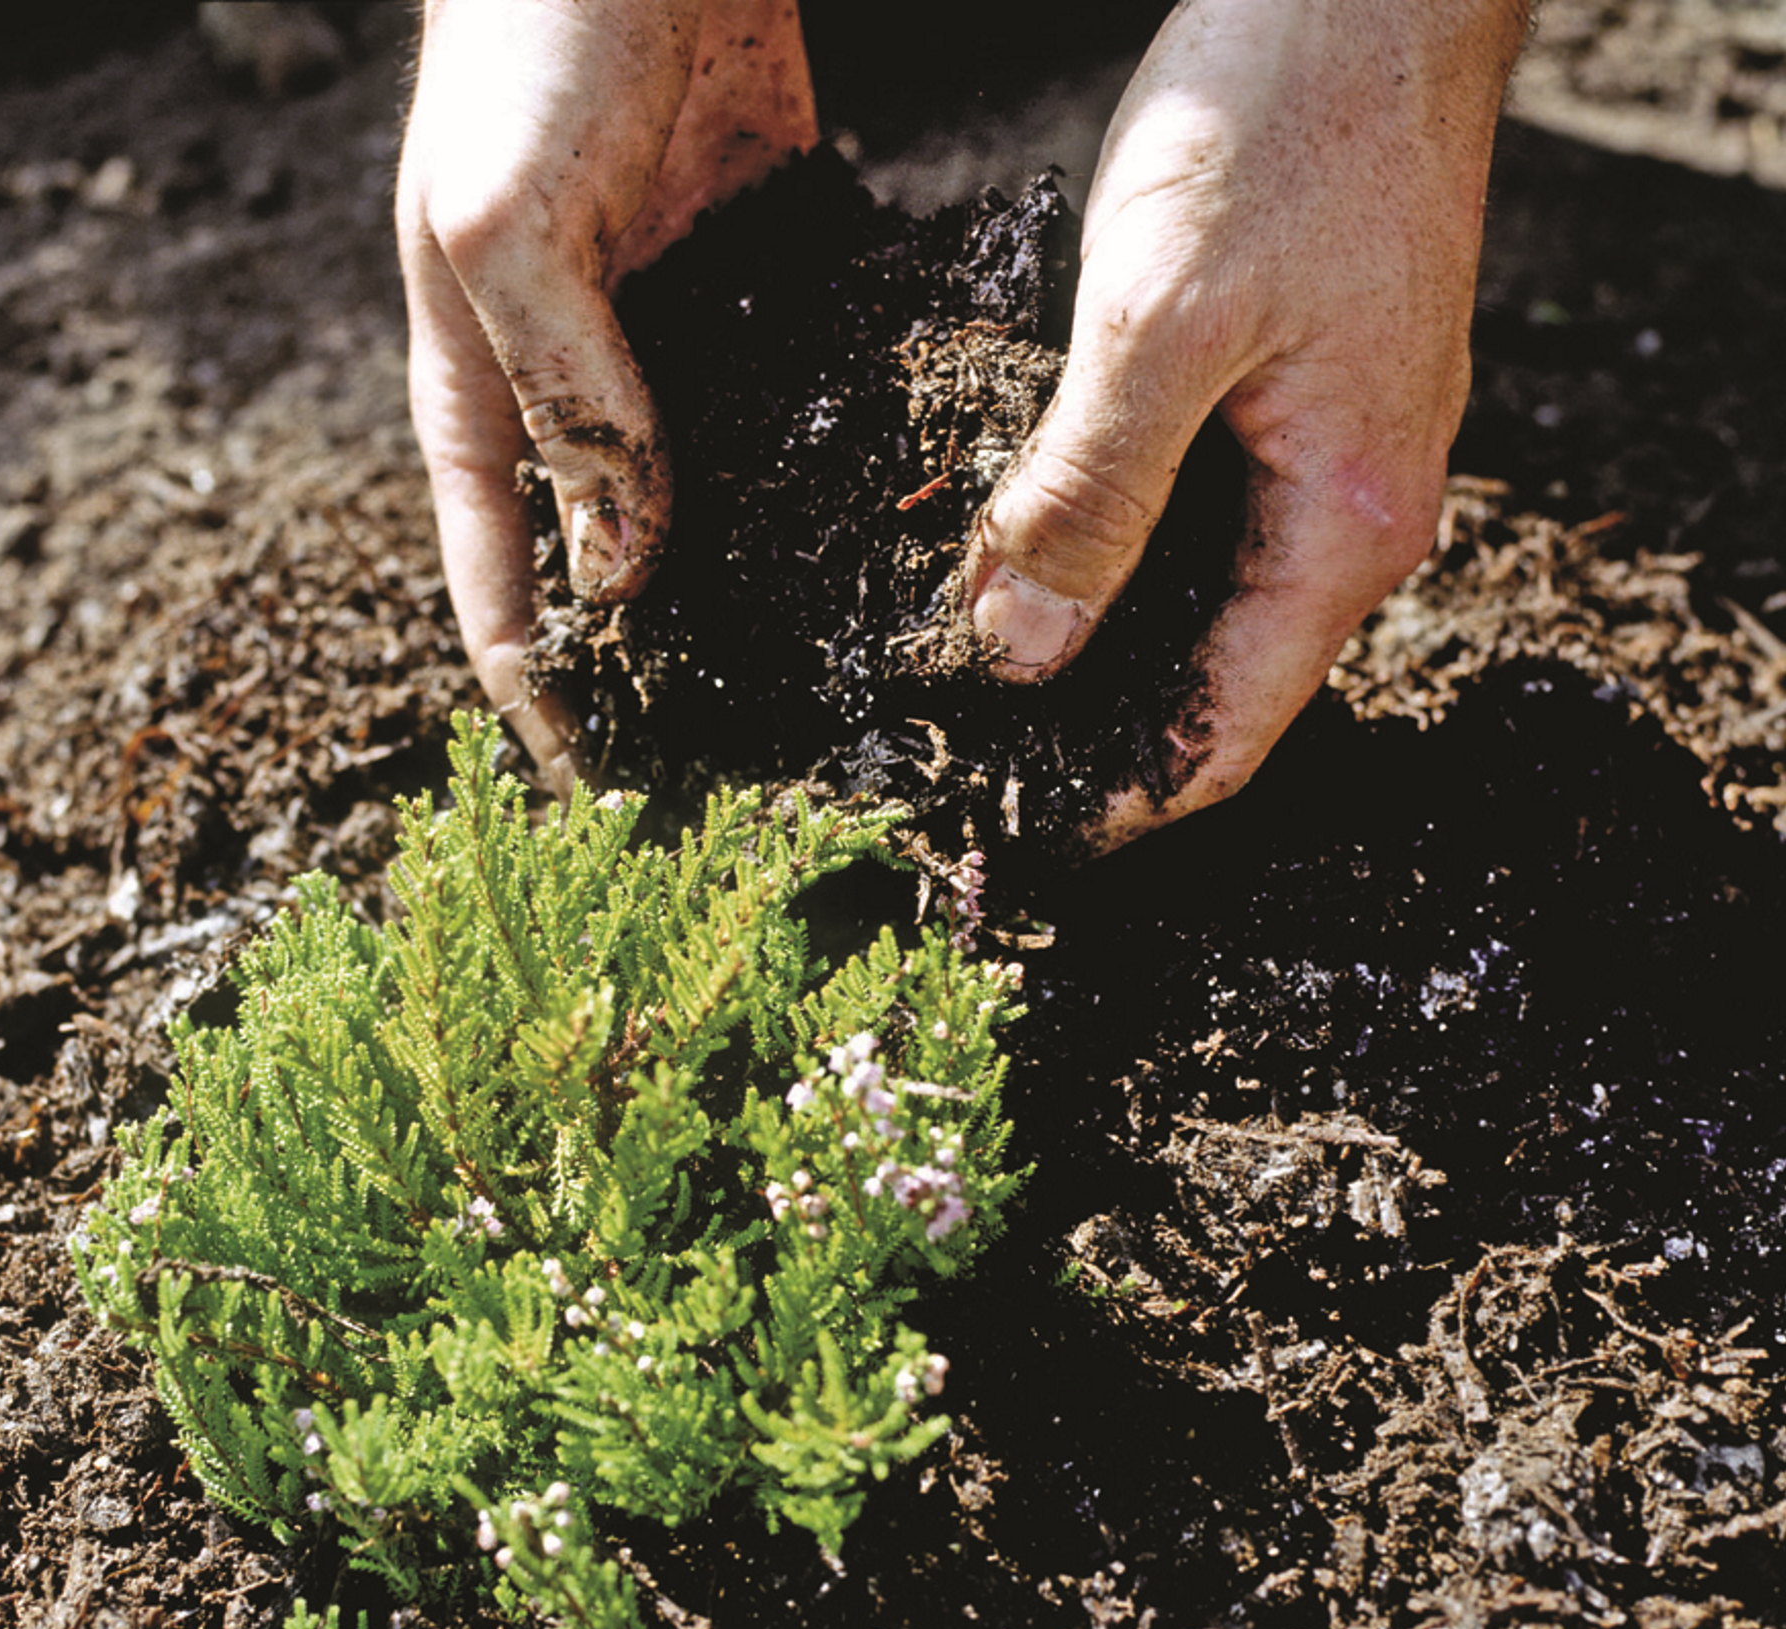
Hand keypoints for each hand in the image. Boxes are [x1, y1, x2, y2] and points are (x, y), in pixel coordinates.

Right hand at [397, 0, 815, 788]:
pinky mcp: (772, 276)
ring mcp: (681, 340)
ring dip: (781, 588)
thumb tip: (625, 578)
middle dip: (684, 673)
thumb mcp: (507, 229)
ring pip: (727, 503)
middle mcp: (582, 393)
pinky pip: (811, 395)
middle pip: (625, 576)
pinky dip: (852, 461)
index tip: (613, 814)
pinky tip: (927, 529)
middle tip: (771, 774)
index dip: (550, 713)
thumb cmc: (526, 40)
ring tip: (864, 684)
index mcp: (480, 401)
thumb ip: (567, 402)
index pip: (502, 602)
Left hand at [964, 0, 1529, 848]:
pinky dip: (1102, 546)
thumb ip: (1090, 495)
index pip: (1228, 734)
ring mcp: (1325, 454)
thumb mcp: (1159, 323)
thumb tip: (1023, 655)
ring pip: (1190, 601)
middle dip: (1085, 731)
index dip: (1115, 802)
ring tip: (954, 673)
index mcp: (1344, 526)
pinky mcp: (1288, 396)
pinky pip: (1187, 517)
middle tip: (948, 763)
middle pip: (1208, 683)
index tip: (1004, 835)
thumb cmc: (1284, 124)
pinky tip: (1009, 548)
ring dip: (1085, 641)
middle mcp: (1348, 513)